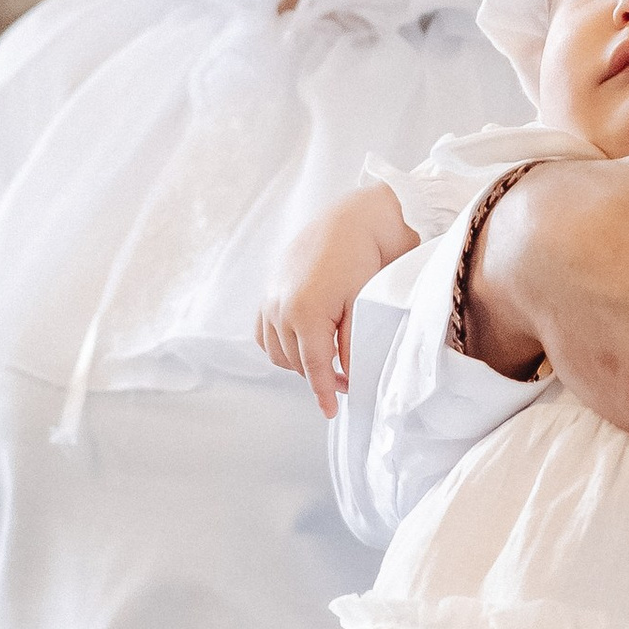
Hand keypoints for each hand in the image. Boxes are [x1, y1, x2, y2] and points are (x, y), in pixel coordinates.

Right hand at [257, 189, 417, 417]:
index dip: (324, 393)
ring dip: (299, 362)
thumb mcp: (364, 303)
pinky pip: (263, 332)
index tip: (331, 411)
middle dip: (318, 377)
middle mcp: (280, 308)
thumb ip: (352, 343)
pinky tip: (300, 344)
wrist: (353, 217)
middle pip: (295, 363)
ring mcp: (270, 299)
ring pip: (277, 351)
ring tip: (327, 362)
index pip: (313, 367)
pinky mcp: (269, 291)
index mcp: (305, 313)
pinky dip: (278, 344)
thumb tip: (346, 373)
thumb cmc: (365, 256)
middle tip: (346, 380)